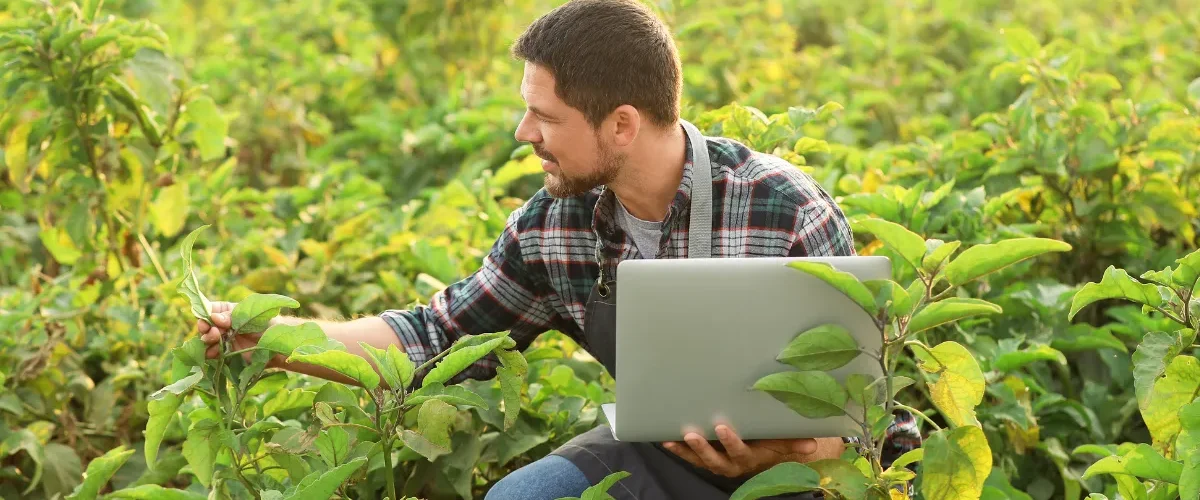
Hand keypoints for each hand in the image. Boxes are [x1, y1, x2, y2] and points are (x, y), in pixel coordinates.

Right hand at [197, 301, 270, 363]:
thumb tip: (213, 317)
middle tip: (215, 333)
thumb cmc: (267, 324)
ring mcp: (223, 339)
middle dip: (206, 329)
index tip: (206, 321)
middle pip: (205, 326)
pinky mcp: (225, 353)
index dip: (204, 315)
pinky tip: (215, 352)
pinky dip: (210, 353)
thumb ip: (232, 317)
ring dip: (207, 341)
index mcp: (227, 311)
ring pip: (206, 340)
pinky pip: (212, 354)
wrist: (278, 345)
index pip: (210, 310)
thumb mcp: (251, 316)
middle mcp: (222, 325)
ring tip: (216, 341)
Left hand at [662, 425, 841, 477]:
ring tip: (672, 439)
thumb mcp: (786, 444)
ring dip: (686, 450)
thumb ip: (795, 443)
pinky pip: (691, 456)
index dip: (730, 442)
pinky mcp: (706, 458)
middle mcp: (731, 463)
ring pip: (700, 460)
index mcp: (750, 458)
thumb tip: (812, 444)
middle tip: (692, 434)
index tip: (722, 427)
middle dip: (703, 448)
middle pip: (715, 460)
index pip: (739, 452)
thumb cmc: (774, 445)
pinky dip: (679, 449)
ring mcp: (717, 462)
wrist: (765, 454)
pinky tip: (665, 440)